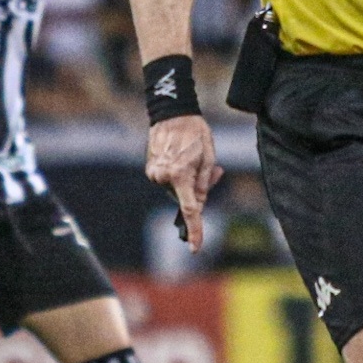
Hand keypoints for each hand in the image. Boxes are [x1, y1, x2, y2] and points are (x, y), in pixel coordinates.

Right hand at [146, 114, 223, 252]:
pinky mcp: (150, 169)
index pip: (190, 210)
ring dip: (188, 182)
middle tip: (212, 171)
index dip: (195, 230)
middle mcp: (163, 177)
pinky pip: (168, 181)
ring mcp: (154, 174)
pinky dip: (178, 176)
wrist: (172, 113)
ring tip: (194, 158)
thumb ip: (204, 184)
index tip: (195, 248)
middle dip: (199, 191)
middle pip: (186, 197)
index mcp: (180, 176)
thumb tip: (199, 205)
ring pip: (177, 190)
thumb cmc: (195, 133)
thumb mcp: (209, 158)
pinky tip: (182, 158)